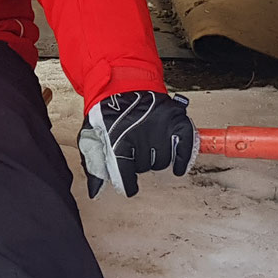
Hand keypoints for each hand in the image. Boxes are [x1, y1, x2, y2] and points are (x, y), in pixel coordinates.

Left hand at [78, 90, 194, 198]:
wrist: (122, 82)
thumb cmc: (107, 112)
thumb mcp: (91, 137)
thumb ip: (93, 166)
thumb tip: (95, 194)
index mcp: (118, 140)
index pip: (126, 173)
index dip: (127, 184)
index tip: (129, 188)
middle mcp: (140, 135)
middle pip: (145, 167)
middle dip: (139, 164)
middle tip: (135, 152)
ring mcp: (160, 128)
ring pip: (163, 161)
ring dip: (156, 159)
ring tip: (148, 146)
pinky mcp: (176, 121)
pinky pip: (185, 147)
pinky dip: (183, 159)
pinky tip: (178, 167)